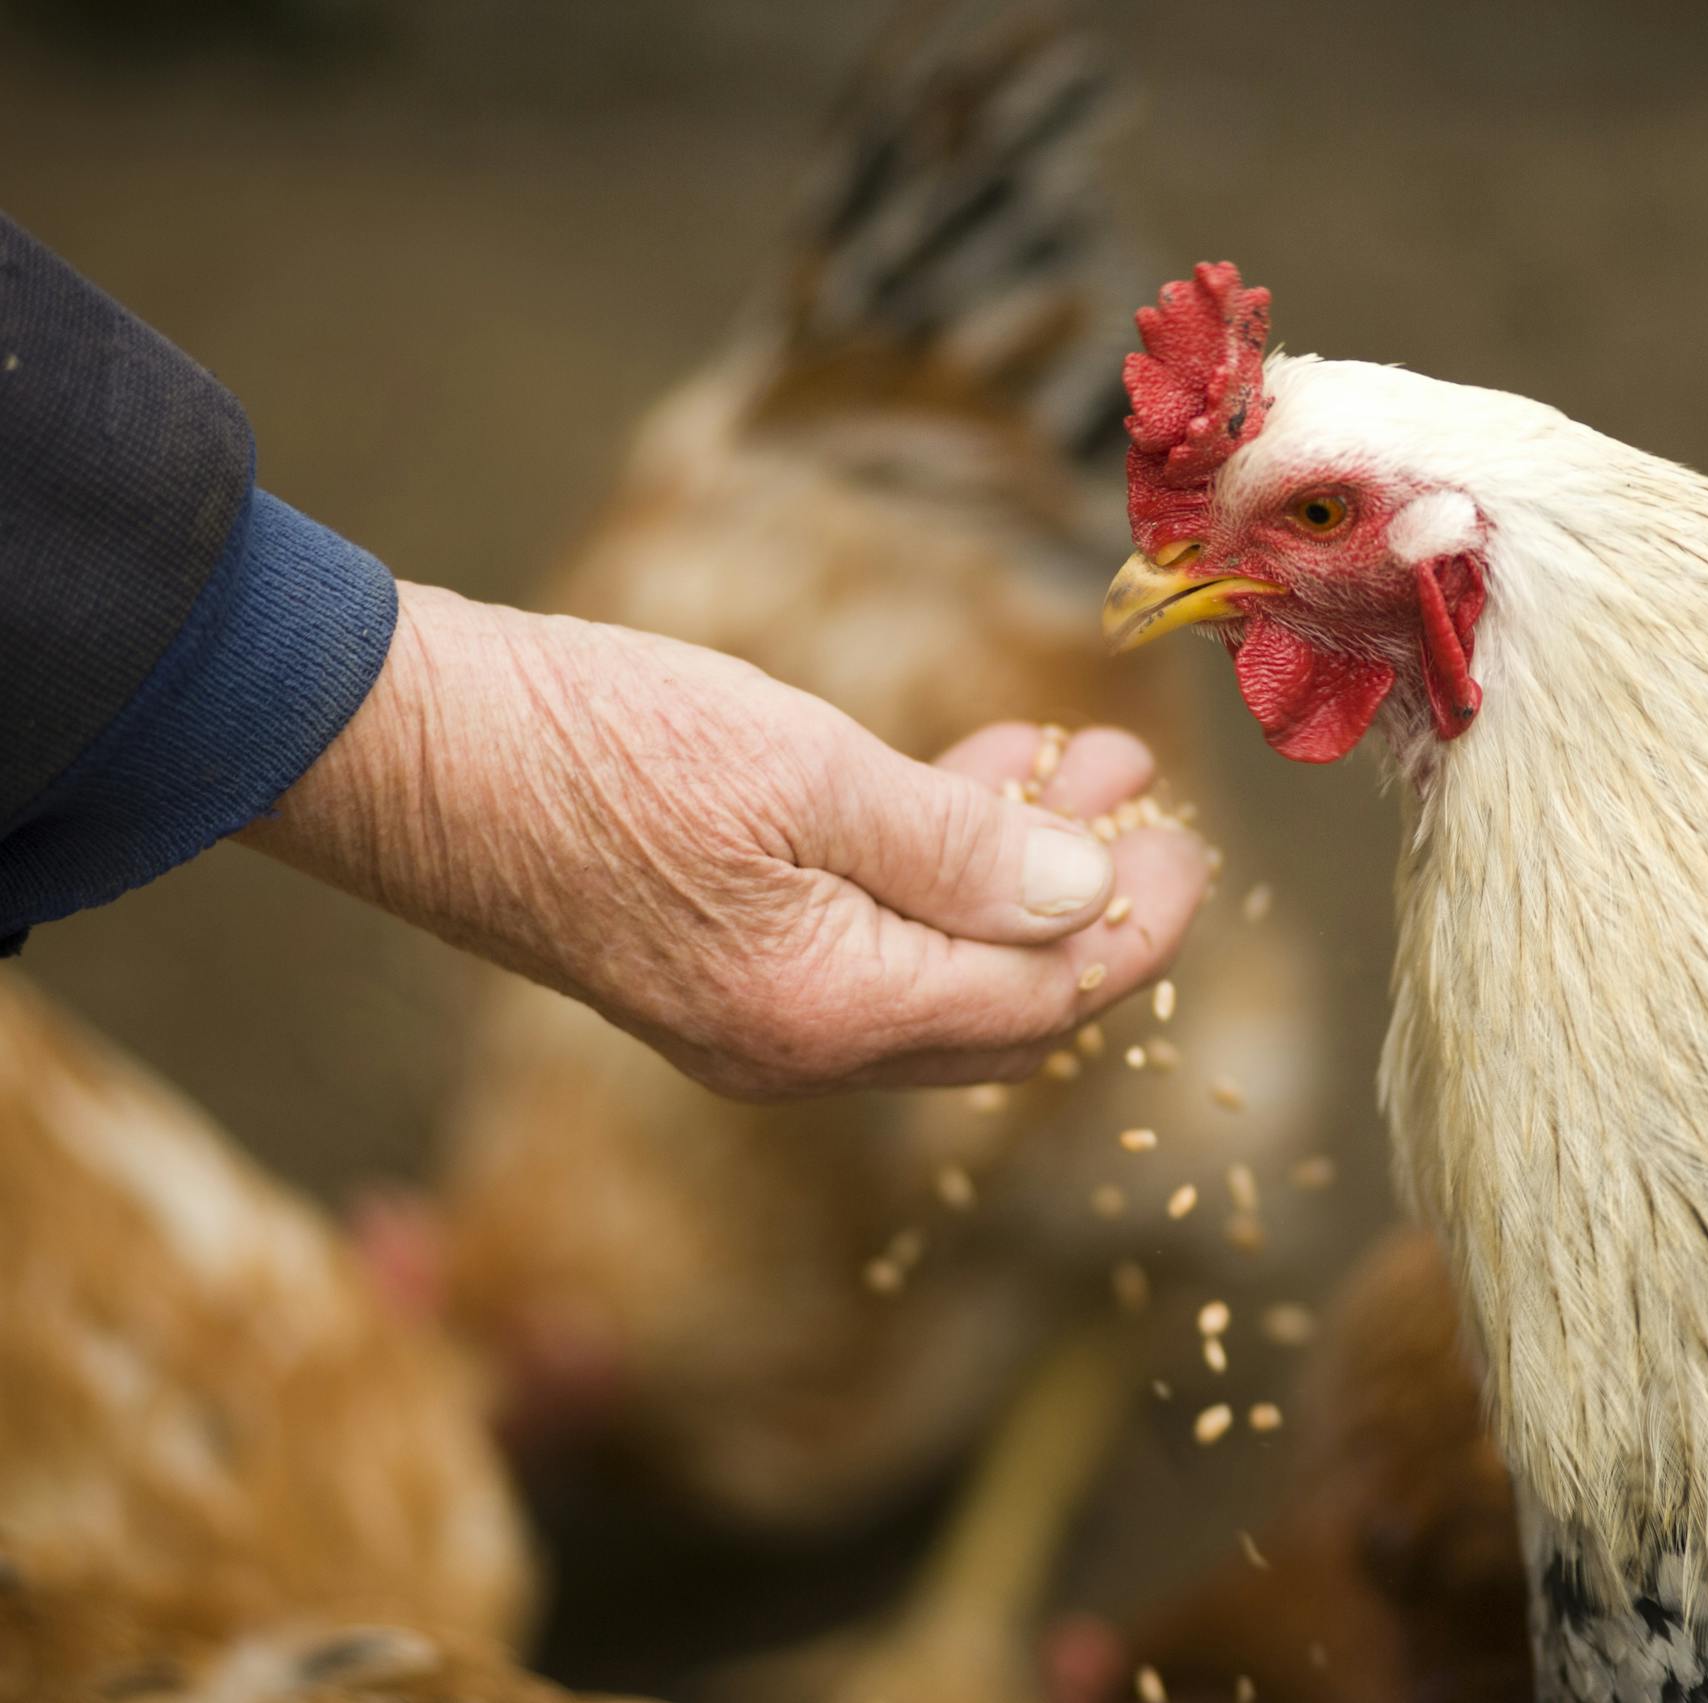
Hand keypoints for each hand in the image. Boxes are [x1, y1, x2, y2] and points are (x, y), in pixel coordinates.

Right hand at [238, 584, 1209, 1098]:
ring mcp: (752, 1013)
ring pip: (940, 966)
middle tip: (1147, 807)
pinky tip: (972, 775)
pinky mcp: (717, 961)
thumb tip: (1091, 899)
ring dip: (1019, 872)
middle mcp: (798, 1046)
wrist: (400, 749)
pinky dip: (934, 866)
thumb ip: (961, 849)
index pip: (1042, 1002)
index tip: (1188, 845)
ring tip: (1083, 762)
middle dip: (1091, 908)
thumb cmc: (594, 745)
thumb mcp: (805, 776)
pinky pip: (868, 938)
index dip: (1134, 929)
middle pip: (1003, 1006)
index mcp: (831, 1014)